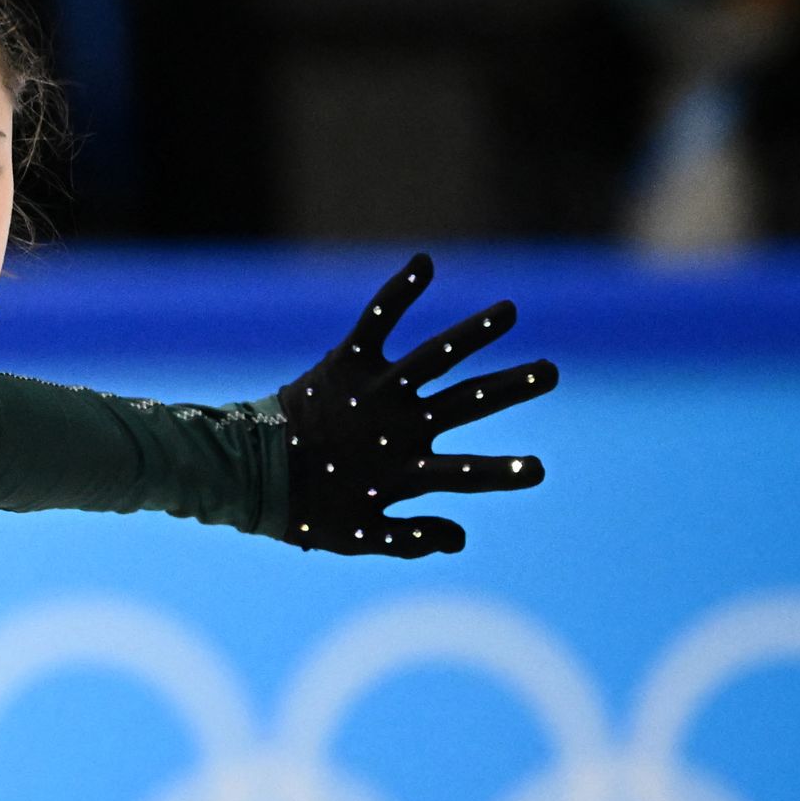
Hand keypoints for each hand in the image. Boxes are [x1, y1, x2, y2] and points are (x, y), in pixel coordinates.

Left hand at [278, 252, 557, 556]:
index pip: (464, 473)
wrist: (250, 473)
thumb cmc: (307, 510)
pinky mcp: (346, 361)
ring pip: (433, 357)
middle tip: (550, 370)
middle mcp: (397, 425)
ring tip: (508, 311)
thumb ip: (409, 539)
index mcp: (403, 470)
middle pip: (464, 403)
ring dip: (472, 333)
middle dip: (509, 387)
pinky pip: (376, 320)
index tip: (540, 469)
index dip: (502, 472)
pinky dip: (399, 291)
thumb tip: (461, 539)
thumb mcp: (358, 536)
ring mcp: (374, 390)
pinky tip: (425, 261)